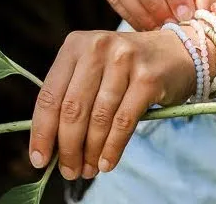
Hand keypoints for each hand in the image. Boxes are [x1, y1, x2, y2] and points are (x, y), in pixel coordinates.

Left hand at [29, 27, 209, 179]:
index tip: (39, 160)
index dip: (42, 132)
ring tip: (88, 170)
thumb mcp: (94, 68)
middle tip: (68, 171)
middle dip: (67, 148)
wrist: (176, 52)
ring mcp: (124, 59)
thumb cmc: (126, 67)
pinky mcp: (147, 78)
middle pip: (72, 109)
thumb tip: (49, 146)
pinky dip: (112, 148)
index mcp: (76, 44)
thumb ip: (72, 97)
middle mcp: (98, 46)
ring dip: (90, 152)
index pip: (50, 94)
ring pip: (98, 119)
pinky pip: (123, 123)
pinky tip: (106, 162)